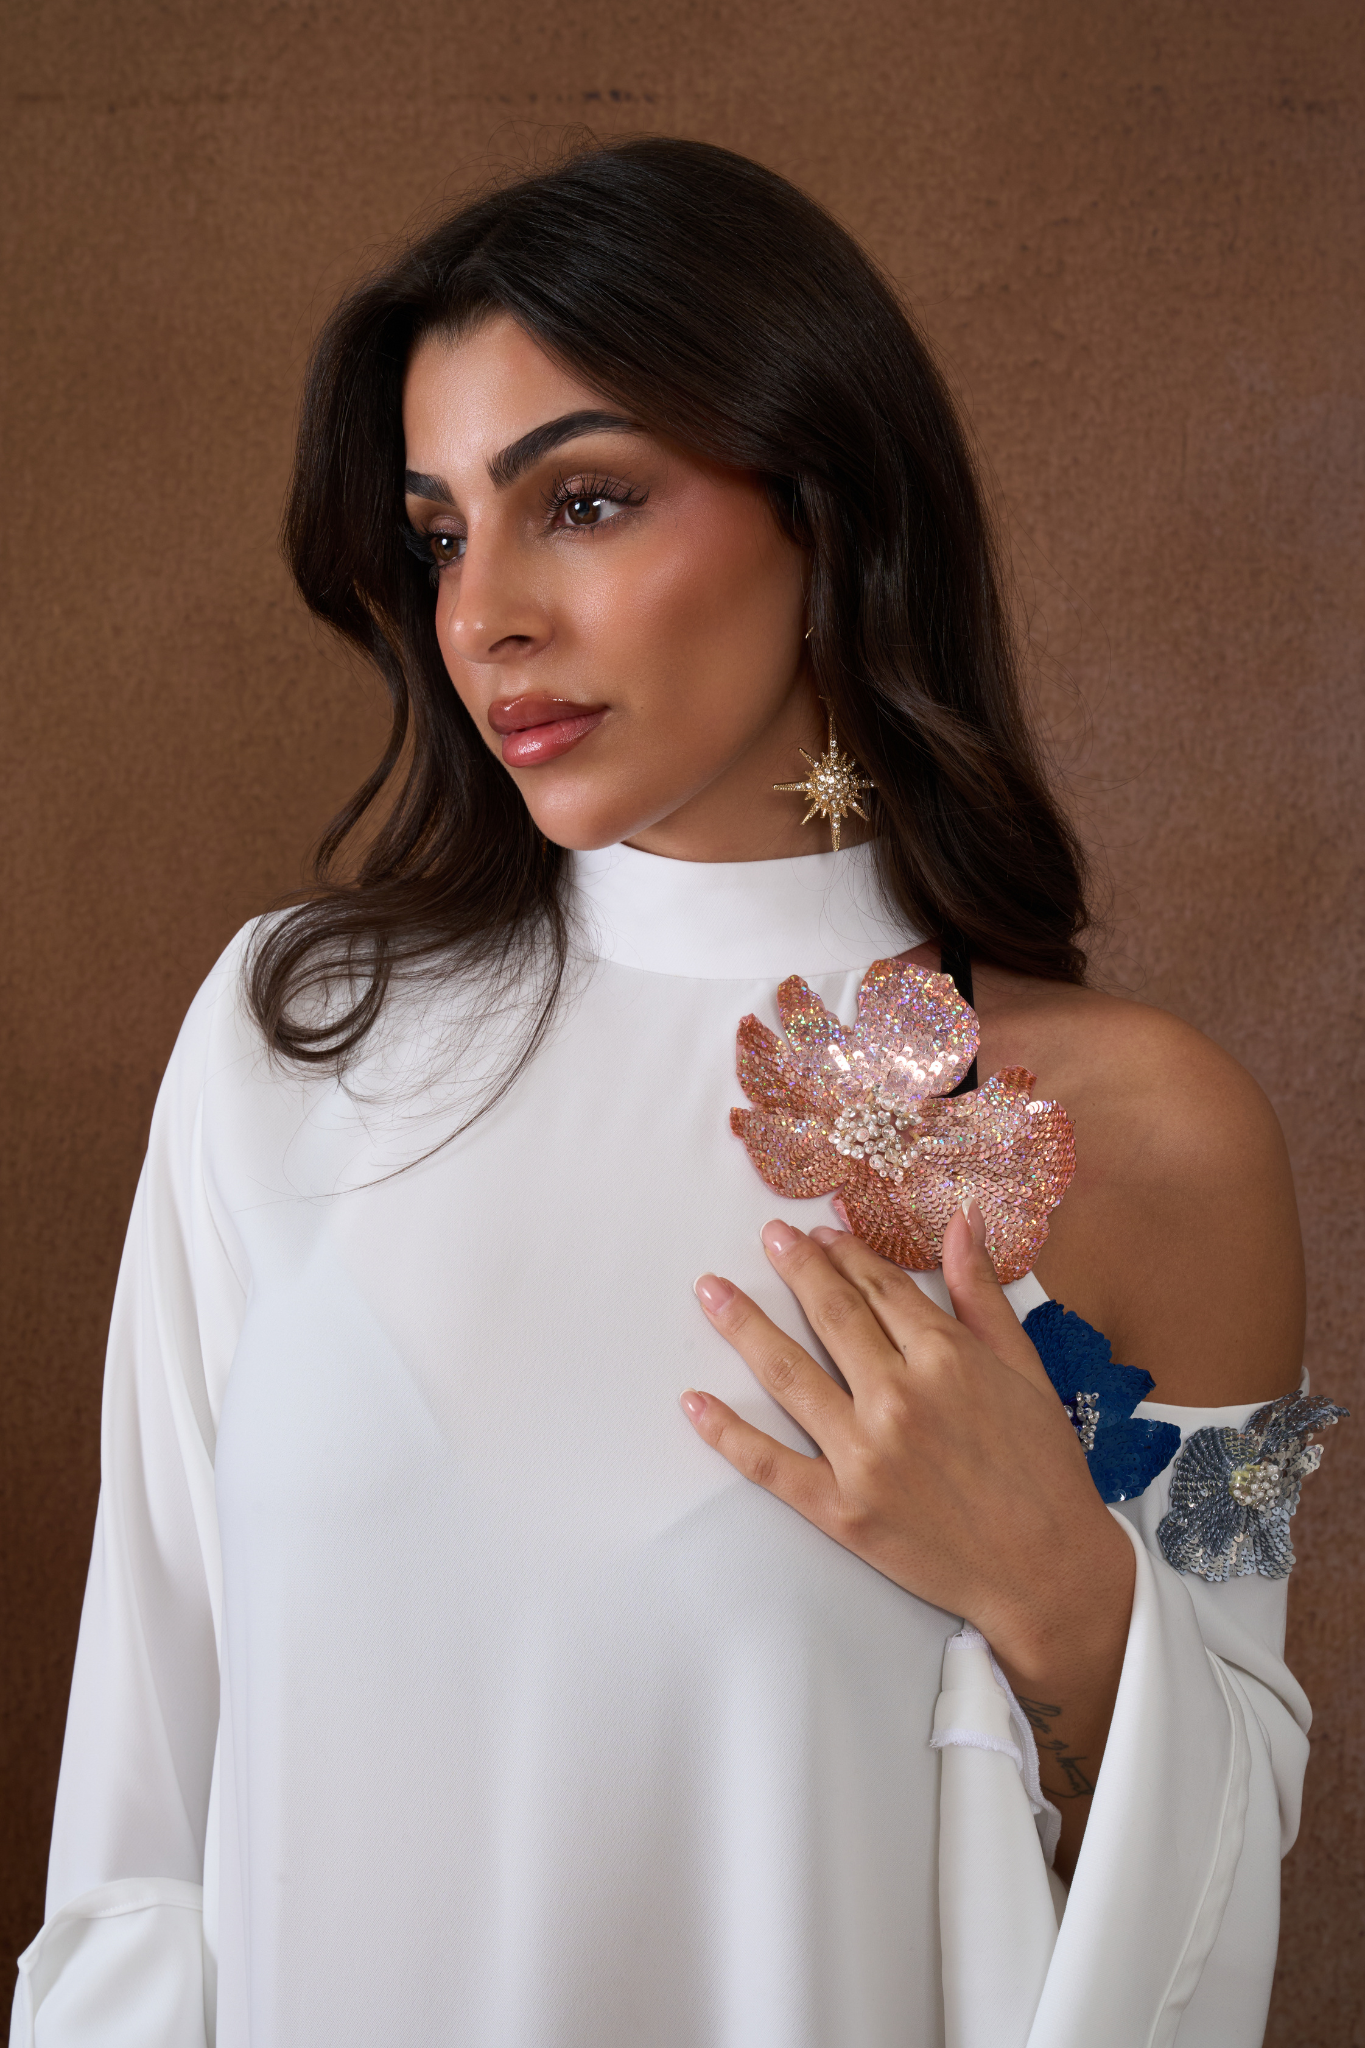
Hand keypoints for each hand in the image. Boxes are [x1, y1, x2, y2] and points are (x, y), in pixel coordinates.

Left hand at [684, 1204, 1134, 1870]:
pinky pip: (769, 1462)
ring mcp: (863, 1453)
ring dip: (744, 1325)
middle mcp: (897, 1396)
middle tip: (767, 1236)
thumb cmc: (1044, 1469)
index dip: (846, 1254)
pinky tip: (693, 1403)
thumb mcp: (1026, 1369)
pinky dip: (727, 1432)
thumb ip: (983, 1295)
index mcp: (945, 1358)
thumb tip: (962, 1220)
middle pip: (831, 1316)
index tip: (819, 1231)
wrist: (1048, 1572)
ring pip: (787, 1373)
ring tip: (710, 1290)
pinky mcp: (839, 1508)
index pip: (881, 1288)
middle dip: (795, 1268)